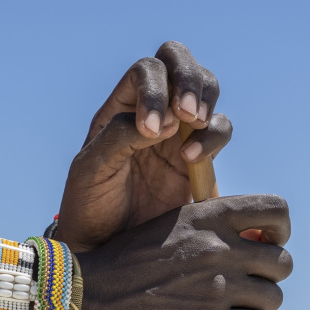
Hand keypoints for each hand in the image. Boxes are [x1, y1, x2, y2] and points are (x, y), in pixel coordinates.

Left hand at [56, 41, 231, 251]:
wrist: (107, 246)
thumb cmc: (90, 204)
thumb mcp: (91, 169)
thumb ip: (119, 138)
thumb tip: (165, 123)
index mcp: (120, 107)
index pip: (145, 71)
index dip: (155, 90)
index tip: (150, 130)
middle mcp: (152, 110)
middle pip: (179, 63)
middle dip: (189, 78)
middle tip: (188, 114)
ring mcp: (178, 132)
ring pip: (206, 89)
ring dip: (206, 101)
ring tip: (194, 128)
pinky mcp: (199, 157)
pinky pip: (219, 129)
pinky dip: (215, 135)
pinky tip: (193, 159)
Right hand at [74, 195, 291, 309]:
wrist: (86, 301)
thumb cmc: (123, 265)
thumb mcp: (166, 229)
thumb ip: (207, 228)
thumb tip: (253, 241)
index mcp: (207, 216)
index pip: (277, 211)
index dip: (279, 231)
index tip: (264, 245)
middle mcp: (218, 247)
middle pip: (282, 261)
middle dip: (267, 276)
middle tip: (244, 287)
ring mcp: (218, 286)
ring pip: (274, 296)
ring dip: (258, 306)